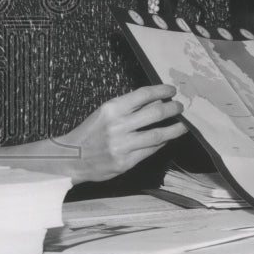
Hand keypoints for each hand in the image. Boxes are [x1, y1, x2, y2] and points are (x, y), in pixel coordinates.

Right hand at [56, 84, 185, 183]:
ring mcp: (122, 145)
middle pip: (155, 113)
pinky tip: (167, 139)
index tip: (172, 90)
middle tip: (181, 107)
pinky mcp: (125, 162)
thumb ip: (129, 107)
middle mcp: (118, 126)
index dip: (162, 90)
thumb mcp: (105, 112)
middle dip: (173, 108)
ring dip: (175, 129)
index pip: (144, 94)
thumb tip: (157, 99)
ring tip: (183, 125)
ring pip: (158, 134)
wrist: (70, 158)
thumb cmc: (90, 132)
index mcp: (112, 109)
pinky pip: (150, 151)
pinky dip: (161, 144)